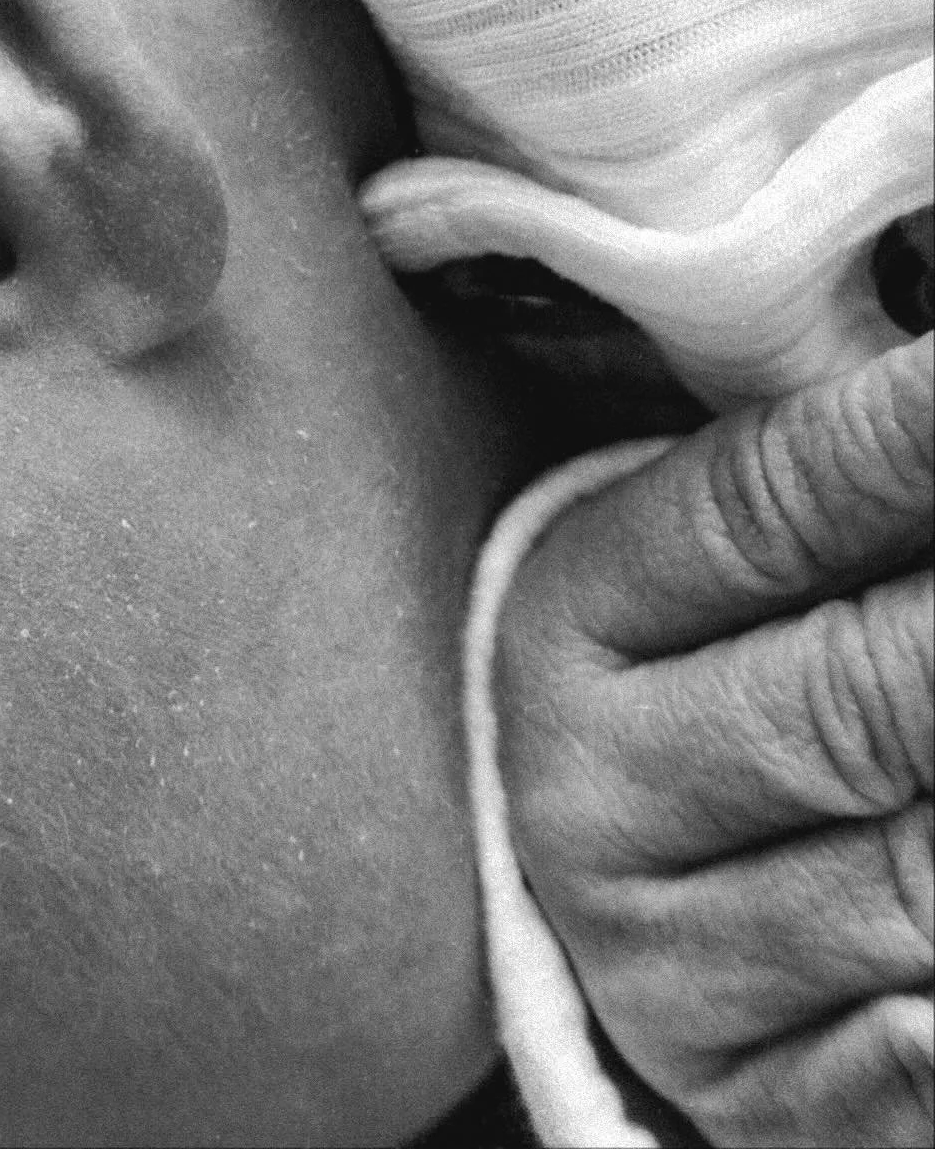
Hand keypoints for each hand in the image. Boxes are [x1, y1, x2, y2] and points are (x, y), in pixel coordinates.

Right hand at [495, 333, 932, 1145]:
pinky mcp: (748, 1098)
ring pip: (922, 881)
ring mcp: (664, 963)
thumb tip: (931, 387)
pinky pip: (916, 1068)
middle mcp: (590, 795)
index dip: (906, 437)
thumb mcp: (705, 570)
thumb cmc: (690, 670)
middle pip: (864, 695)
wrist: (592, 870)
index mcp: (566, 621)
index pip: (767, 509)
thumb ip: (820, 498)